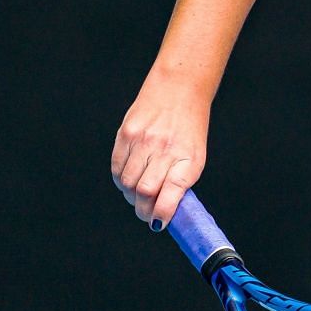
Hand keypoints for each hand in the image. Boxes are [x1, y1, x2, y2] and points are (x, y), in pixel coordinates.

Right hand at [111, 72, 209, 229]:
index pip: (168, 197)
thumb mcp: (195, 156)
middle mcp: (164, 149)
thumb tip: (161, 213)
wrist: (179, 88)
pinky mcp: (126, 132)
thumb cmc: (189, 128)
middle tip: (146, 211)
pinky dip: (120, 179)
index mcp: (186, 159)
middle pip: (143, 193)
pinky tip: (129, 177)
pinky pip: (116, 167)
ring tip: (138, 192)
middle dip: (142, 209)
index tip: (157, 223)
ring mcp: (143, 140)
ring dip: (130, 195)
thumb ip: (180, 183)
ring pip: (126, 183)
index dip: (159, 216)